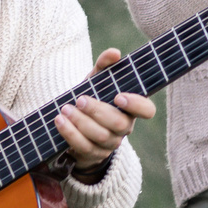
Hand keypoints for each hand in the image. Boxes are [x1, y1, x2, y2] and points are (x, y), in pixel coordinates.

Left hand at [53, 47, 155, 174]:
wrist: (74, 124)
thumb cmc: (91, 97)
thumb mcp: (96, 81)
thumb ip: (104, 65)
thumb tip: (114, 53)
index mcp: (130, 109)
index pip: (147, 110)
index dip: (137, 105)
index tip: (119, 96)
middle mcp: (124, 128)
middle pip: (119, 124)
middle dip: (98, 111)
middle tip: (80, 100)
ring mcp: (110, 143)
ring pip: (100, 136)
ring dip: (81, 122)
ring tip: (65, 109)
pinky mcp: (93, 154)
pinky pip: (84, 147)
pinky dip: (70, 133)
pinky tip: (59, 121)